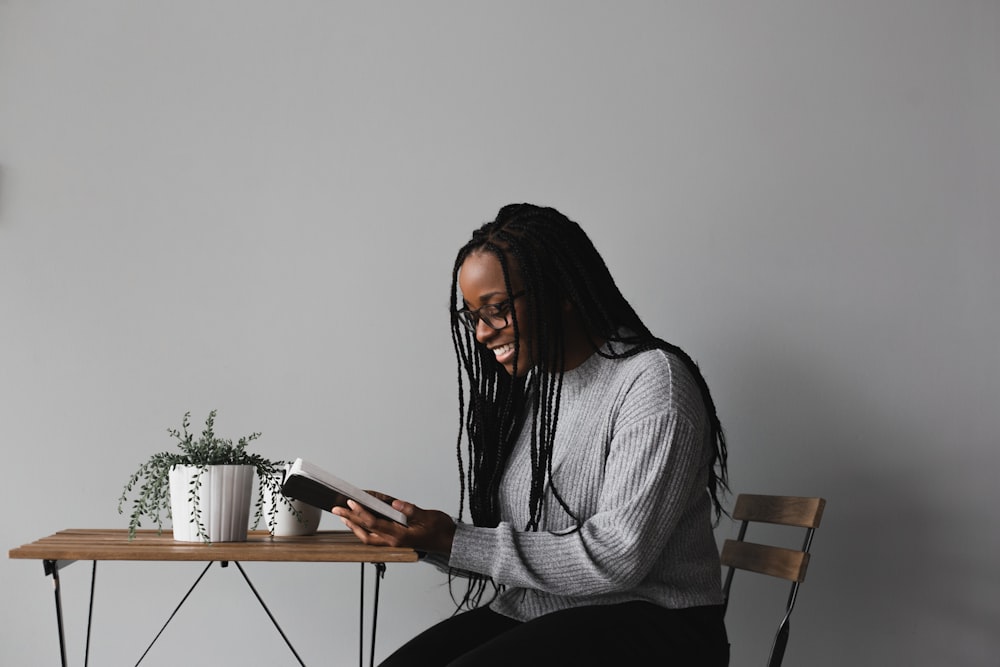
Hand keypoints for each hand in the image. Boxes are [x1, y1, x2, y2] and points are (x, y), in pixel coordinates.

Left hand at [332, 494, 455, 554]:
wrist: (448, 541)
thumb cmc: (439, 529)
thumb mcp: (428, 516)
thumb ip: (410, 509)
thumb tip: (395, 503)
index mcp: (400, 536)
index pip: (374, 523)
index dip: (361, 512)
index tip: (351, 502)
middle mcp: (393, 541)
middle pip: (365, 532)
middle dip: (350, 520)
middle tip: (337, 509)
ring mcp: (393, 542)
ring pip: (367, 537)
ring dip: (354, 526)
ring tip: (343, 516)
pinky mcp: (394, 541)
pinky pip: (374, 537)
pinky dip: (363, 529)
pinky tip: (358, 522)